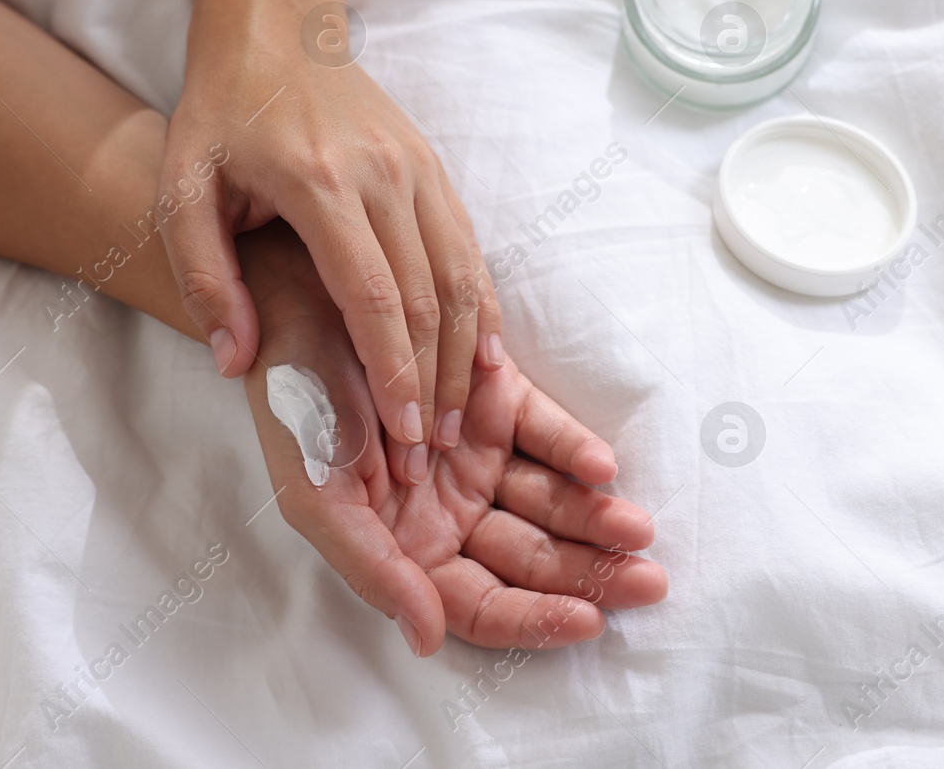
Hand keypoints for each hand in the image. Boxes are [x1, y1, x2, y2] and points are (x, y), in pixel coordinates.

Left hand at [161, 0, 501, 487]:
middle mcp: (383, 175)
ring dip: (466, 354)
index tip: (402, 432)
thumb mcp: (182, 190)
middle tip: (431, 449)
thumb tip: (237, 364)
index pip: (374, 295)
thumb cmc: (221, 113)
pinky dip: (482, 309)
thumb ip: (205, 279)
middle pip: (429, 297)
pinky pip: (469, 249)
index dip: (393, 370)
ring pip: (462, 276)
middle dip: (435, 380)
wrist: (277, 27)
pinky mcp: (434, 167)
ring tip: (458, 419)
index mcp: (320, 183)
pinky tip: (482, 360)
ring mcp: (418, 168)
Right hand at [237, 222, 666, 654]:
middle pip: (532, 560)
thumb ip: (374, 569)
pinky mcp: (497, 399)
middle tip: (649, 584)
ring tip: (637, 527)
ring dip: (595, 517)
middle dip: (590, 575)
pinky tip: (601, 465)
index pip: (482, 606)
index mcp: (406, 549)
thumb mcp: (316, 496)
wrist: (295, 303)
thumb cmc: (294, 405)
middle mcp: (448, 511)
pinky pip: (546, 433)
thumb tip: (427, 639)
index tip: (587, 620)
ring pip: (550, 502)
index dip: (534, 619)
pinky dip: (575, 449)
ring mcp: (476, 456)